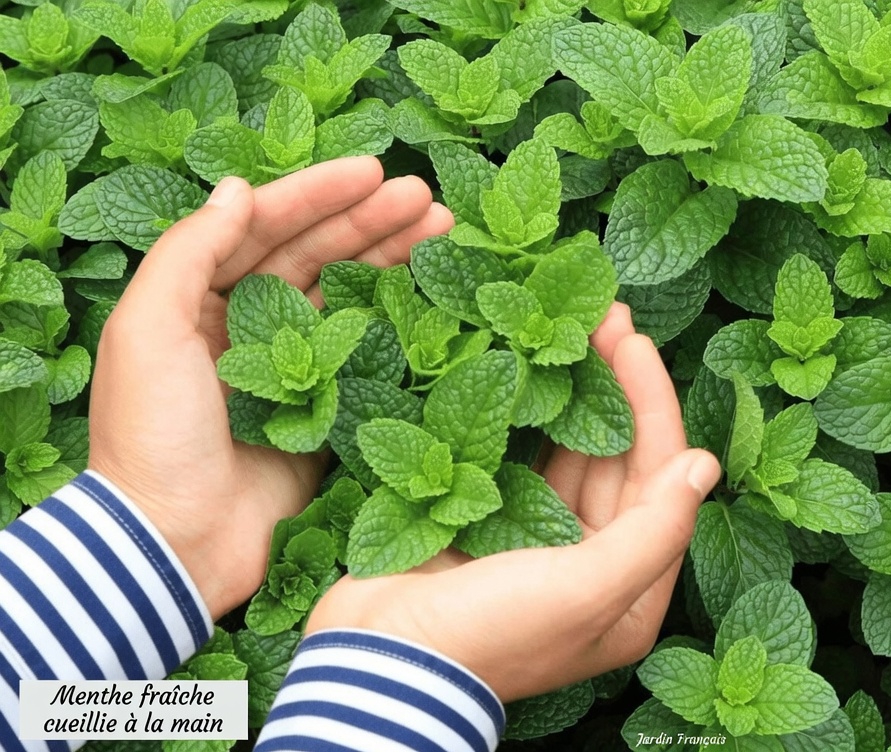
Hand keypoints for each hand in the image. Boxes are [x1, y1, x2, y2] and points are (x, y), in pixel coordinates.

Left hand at [88, 158, 454, 619]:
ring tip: (444, 229)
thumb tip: (238, 189)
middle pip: (316, 255)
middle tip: (428, 197)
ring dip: (393, 259)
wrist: (177, 542)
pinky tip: (434, 295)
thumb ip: (189, 251)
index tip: (375, 169)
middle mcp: (245, 326)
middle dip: (371, 221)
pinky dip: (400, 322)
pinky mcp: (324, 411)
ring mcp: (290, 370)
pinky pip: (368, 355)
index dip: (319, 194)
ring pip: (348, 297)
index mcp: (197, 299)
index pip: (266, 227)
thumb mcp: (147, 329)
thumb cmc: (152, 435)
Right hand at [305, 304, 721, 702]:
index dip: (652, 405)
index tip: (635, 340)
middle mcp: (595, 566)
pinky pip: (524, 460)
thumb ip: (654, 530)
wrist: (380, 662)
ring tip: (576, 327)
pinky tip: (532, 368)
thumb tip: (706, 465)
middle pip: (621, 460)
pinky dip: (531, 418)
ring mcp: (541, 544)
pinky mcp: (492, 525)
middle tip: (606, 314)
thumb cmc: (490, 634)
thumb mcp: (586, 590)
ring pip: (574, 453)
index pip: (661, 480)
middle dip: (618, 386)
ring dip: (578, 393)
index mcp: (631, 591)